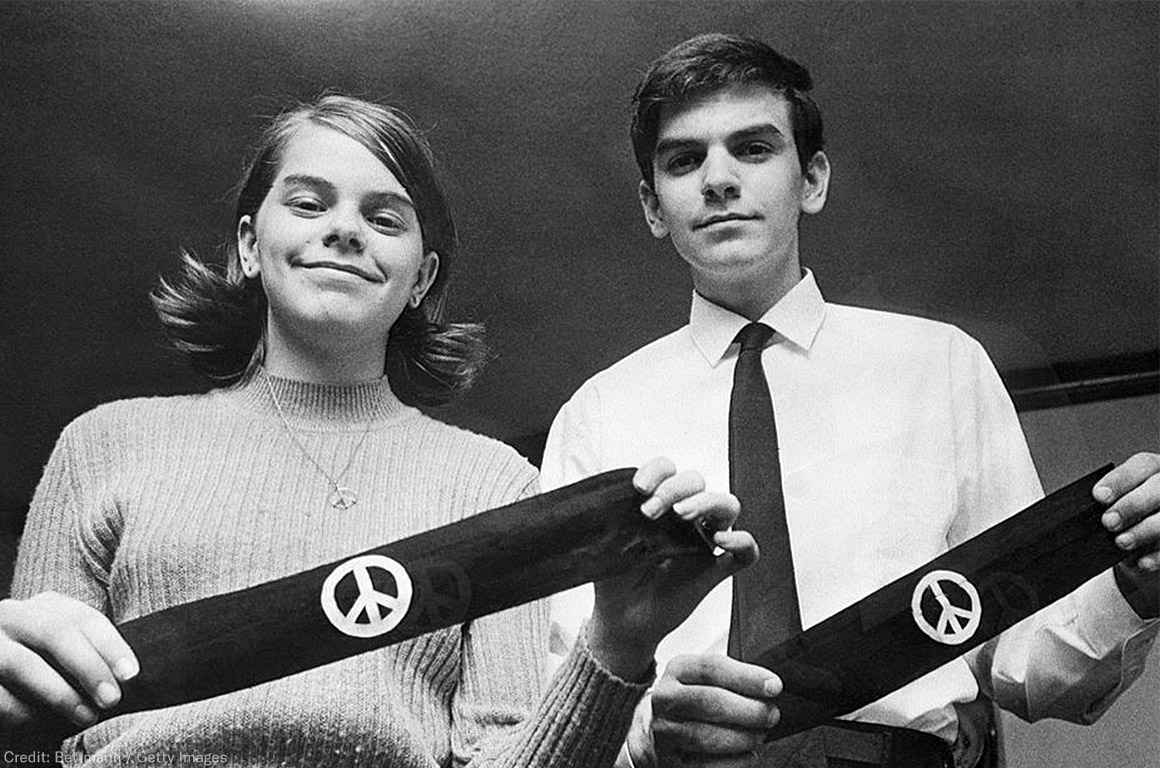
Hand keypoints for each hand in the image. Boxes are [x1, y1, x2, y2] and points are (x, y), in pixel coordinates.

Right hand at [0, 591, 138, 727]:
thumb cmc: (40, 661)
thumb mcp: (63, 647)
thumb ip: (87, 652)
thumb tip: (122, 678)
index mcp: (44, 606)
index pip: (84, 618)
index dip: (110, 645)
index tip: (130, 674)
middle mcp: (13, 616)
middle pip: (56, 633)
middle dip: (88, 667)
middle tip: (111, 698)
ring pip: (24, 664)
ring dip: (60, 693)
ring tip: (85, 716)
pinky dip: (23, 711)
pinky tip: (42, 722)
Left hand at [588, 458, 757, 679]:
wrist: (620, 620)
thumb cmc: (614, 578)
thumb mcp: (608, 543)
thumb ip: (611, 518)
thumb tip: (601, 498)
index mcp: (659, 504)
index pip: (668, 470)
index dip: (657, 470)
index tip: (638, 487)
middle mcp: (685, 517)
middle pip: (696, 482)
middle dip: (674, 488)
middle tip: (649, 512)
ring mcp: (704, 541)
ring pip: (727, 505)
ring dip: (707, 502)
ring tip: (683, 515)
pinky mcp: (716, 570)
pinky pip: (746, 552)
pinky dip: (742, 542)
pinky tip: (721, 541)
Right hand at [628, 654, 780, 767]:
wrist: (655, 730)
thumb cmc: (694, 700)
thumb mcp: (704, 678)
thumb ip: (732, 677)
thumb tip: (770, 687)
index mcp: (677, 670)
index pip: (712, 668)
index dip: (746, 677)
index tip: (774, 686)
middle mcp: (665, 700)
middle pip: (709, 702)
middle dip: (748, 710)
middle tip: (771, 715)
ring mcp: (663, 733)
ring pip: (706, 737)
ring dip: (742, 738)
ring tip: (759, 736)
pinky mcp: (669, 763)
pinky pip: (705, 766)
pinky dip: (734, 762)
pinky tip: (747, 755)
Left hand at [1095, 452, 1159, 617]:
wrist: (1147, 539)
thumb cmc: (1126, 512)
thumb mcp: (1117, 500)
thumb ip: (1108, 500)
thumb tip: (1081, 511)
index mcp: (1152, 469)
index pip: (1140, 466)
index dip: (1120, 481)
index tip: (1099, 496)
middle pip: (1158, 489)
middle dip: (1132, 505)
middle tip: (1109, 521)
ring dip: (1144, 531)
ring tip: (1121, 542)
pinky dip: (1157, 556)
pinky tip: (1142, 562)